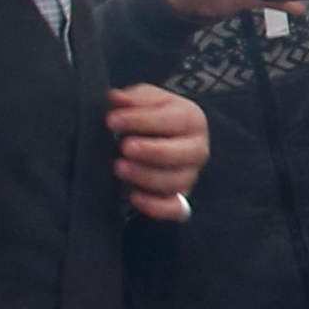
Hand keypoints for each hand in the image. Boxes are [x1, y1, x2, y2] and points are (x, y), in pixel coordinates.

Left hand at [106, 81, 208, 221]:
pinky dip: (156, 207)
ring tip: (119, 168)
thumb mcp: (144, 100)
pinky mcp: (180, 199)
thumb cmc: (150, 117)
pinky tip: (133, 197)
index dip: (142, 120)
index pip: (174, 120)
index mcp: (192, 120)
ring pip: (176, 182)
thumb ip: (133, 98)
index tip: (111, 120)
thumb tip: (116, 98)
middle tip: (124, 146)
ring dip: (146, 176)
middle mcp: (197, 149)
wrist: (157, 138)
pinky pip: (175, 210)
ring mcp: (190, 175)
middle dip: (152, 151)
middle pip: (182, 154)